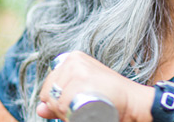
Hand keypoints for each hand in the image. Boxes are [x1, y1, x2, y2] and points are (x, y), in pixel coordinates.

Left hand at [37, 51, 151, 121]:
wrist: (133, 102)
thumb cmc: (110, 99)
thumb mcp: (82, 94)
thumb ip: (60, 100)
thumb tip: (40, 109)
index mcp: (72, 59)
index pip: (49, 85)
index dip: (57, 100)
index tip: (74, 104)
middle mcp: (73, 61)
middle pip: (49, 92)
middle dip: (59, 108)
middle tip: (81, 109)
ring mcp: (77, 69)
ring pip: (55, 101)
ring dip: (65, 113)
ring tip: (85, 109)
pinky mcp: (81, 78)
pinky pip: (62, 104)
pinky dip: (68, 114)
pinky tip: (83, 111)